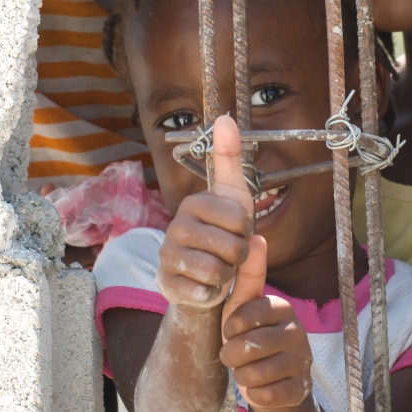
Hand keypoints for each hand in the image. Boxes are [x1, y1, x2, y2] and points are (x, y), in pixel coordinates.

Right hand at [156, 115, 253, 308]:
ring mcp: (167, 255)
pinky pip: (203, 291)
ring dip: (227, 276)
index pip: (239, 218)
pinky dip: (212, 293)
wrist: (203, 279)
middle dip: (239, 256)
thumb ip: (230, 158)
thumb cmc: (223, 235)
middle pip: (233, 247)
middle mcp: (176, 225)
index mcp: (195, 203)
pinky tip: (205, 287)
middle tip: (229, 255)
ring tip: (218, 270)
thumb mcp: (234, 197)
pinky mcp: (165, 283)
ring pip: (218, 271)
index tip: (237, 230)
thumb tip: (224, 117)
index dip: (246, 230)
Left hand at [220, 235, 312, 408]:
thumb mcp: (242, 307)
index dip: (230, 329)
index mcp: (282, 307)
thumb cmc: (251, 338)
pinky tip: (261, 387)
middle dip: (232, 356)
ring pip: (255, 373)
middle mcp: (298, 330)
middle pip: (247, 346)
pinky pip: (266, 395)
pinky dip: (256, 395)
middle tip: (237, 356)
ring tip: (248, 370)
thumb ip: (247, 275)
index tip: (232, 332)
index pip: (243, 315)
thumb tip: (256, 236)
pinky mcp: (301, 389)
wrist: (272, 383)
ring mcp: (303, 361)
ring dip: (243, 376)